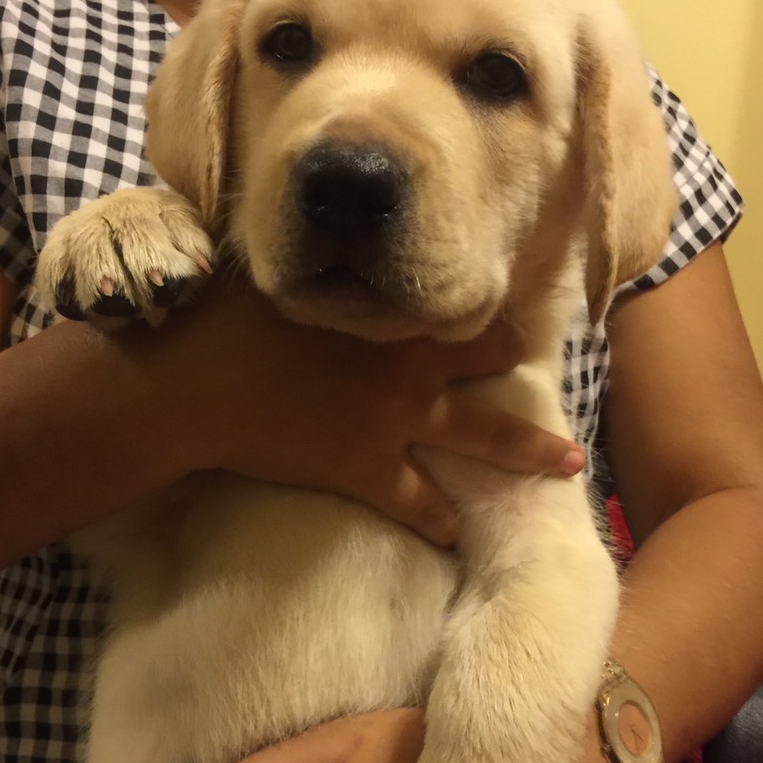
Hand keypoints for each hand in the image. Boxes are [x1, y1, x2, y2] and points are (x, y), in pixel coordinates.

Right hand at [128, 281, 583, 545]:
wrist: (193, 382)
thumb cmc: (224, 313)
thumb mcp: (281, 268)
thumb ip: (324, 260)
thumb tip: (331, 227)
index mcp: (392, 311)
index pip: (464, 304)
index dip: (493, 309)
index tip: (518, 314)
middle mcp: (409, 364)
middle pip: (493, 362)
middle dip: (524, 369)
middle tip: (556, 378)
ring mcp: (393, 421)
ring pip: (484, 437)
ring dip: (529, 453)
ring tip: (568, 467)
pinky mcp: (364, 469)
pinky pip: (419, 502)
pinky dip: (440, 520)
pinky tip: (457, 536)